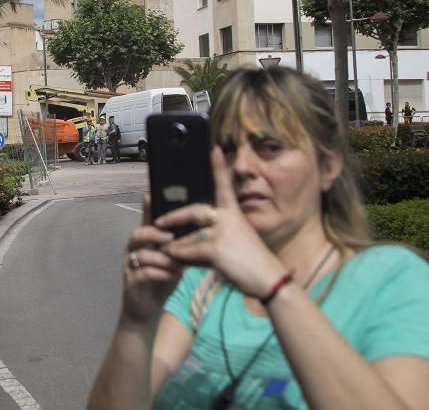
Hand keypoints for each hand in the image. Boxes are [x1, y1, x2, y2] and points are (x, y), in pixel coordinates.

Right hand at [120, 193, 183, 323]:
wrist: (147, 309)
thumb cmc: (160, 280)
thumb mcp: (171, 261)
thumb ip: (177, 247)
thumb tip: (196, 230)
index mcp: (143, 243)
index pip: (145, 222)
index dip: (146, 209)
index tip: (149, 194)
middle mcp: (133, 251)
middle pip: (138, 234)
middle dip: (155, 234)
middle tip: (171, 237)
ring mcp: (130, 266)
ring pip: (143, 255)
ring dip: (163, 258)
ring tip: (178, 264)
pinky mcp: (131, 282)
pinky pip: (145, 273)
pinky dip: (162, 273)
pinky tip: (174, 276)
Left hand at [157, 148, 286, 298]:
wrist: (269, 280)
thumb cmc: (254, 261)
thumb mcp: (238, 239)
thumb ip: (219, 231)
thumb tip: (194, 233)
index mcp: (234, 213)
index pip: (224, 186)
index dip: (218, 167)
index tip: (214, 148)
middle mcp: (228, 219)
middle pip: (194, 210)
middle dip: (174, 217)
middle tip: (159, 222)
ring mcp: (222, 234)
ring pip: (189, 236)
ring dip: (175, 244)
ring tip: (165, 250)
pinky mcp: (216, 250)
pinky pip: (188, 251)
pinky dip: (178, 256)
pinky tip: (171, 258)